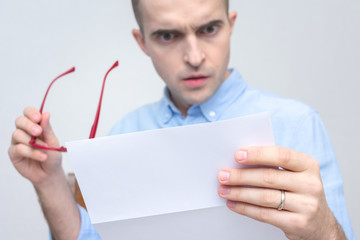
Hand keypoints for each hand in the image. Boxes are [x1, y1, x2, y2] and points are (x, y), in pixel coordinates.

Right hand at [8, 107, 62, 186]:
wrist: (50, 173)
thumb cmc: (52, 155)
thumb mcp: (53, 141)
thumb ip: (47, 129)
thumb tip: (46, 113)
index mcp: (35, 125)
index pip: (28, 113)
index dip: (31, 113)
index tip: (38, 117)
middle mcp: (24, 131)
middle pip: (19, 121)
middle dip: (29, 125)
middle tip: (38, 131)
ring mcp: (17, 142)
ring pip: (17, 134)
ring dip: (32, 142)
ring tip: (45, 149)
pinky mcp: (13, 153)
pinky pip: (18, 149)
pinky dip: (32, 152)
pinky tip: (42, 156)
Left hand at [217, 146, 345, 239]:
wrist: (319, 223)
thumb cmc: (298, 191)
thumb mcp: (294, 174)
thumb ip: (273, 165)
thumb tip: (239, 160)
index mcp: (308, 165)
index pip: (281, 155)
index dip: (258, 154)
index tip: (237, 155)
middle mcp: (310, 184)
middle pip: (269, 177)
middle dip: (241, 176)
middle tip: (222, 175)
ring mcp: (307, 205)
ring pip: (265, 197)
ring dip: (239, 193)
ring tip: (223, 190)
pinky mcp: (297, 223)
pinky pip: (265, 215)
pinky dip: (245, 209)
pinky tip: (233, 204)